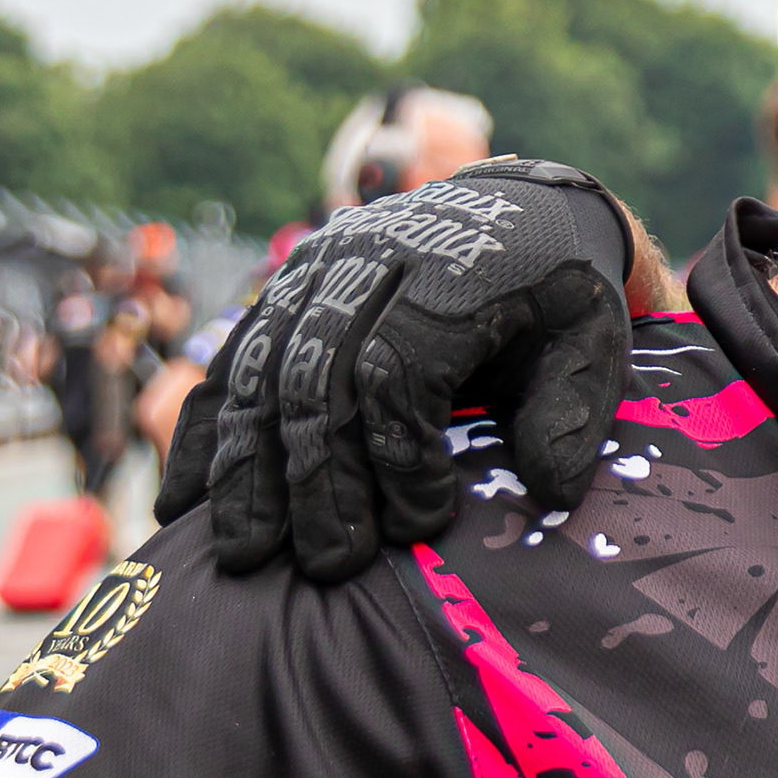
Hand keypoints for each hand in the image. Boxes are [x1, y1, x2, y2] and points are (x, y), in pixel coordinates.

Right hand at [157, 157, 639, 582]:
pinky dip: (205, 433)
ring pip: (261, 369)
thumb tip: (551, 492)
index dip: (400, 455)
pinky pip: (231, 362)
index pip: (399, 366)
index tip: (417, 528)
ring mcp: (315, 269)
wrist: (513, 212)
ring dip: (248, 468)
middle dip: (317, 478)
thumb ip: (572, 413)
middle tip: (329, 565)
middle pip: (317, 372)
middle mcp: (372, 257)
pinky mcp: (281, 290)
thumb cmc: (557, 300)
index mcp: (456, 268)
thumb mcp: (593, 343)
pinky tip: (185, 502)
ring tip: (245, 555)